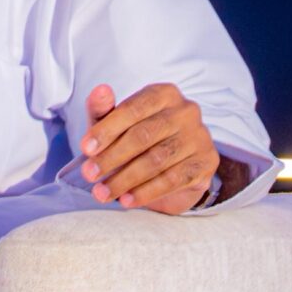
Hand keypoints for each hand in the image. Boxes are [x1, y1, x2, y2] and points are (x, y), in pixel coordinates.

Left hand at [80, 82, 226, 214]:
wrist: (172, 169)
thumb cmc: (137, 139)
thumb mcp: (115, 124)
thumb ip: (104, 109)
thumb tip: (101, 91)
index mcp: (164, 94)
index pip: (133, 109)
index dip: (107, 130)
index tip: (85, 149)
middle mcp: (186, 111)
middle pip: (144, 135)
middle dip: (112, 157)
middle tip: (89, 175)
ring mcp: (200, 136)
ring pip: (157, 160)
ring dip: (125, 179)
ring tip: (102, 193)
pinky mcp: (207, 162)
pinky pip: (173, 179)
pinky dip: (147, 192)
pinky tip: (127, 200)